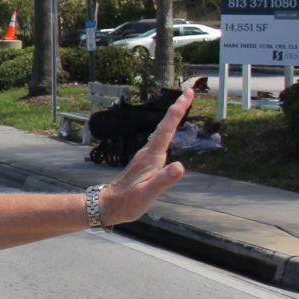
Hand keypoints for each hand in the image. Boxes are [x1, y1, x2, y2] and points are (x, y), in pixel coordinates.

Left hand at [100, 88, 193, 224]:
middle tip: (190, 92)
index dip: (178, 110)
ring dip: (173, 118)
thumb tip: (180, 166)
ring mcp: (146, 156)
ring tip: (183, 105)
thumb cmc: (128, 202)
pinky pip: (160, 140)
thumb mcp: (148, 193)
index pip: (167, 128)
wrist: (109, 206)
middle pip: (165, 125)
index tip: (187, 93)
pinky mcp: (146, 162)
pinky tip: (170, 132)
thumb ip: (163, 180)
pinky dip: (168, 130)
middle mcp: (148, 152)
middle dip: (178, 108)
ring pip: (162, 132)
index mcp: (151, 156)